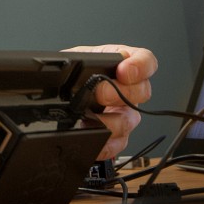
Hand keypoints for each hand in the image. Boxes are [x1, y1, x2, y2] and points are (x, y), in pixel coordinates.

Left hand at [63, 44, 156, 159]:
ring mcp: (125, 112)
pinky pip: (119, 143)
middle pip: (142, 91)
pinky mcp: (118, 135)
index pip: (145, 60)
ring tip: (89, 119)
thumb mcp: (72, 60)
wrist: (58, 96)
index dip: (139, 66)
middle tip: (100, 94)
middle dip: (119, 93)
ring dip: (110, 121)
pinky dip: (105, 144)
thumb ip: (78, 60)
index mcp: (120, 63)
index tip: (124, 71)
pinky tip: (93, 139)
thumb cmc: (70, 75)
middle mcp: (127, 88)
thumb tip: (69, 65)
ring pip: (130, 119)